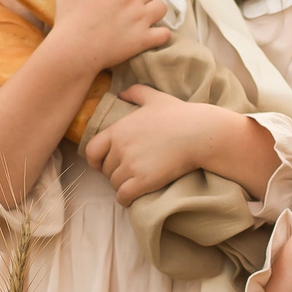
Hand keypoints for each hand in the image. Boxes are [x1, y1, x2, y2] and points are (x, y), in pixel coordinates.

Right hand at [42, 0, 169, 73]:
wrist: (73, 50)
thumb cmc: (69, 19)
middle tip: (132, 5)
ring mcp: (141, 19)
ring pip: (162, 7)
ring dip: (155, 11)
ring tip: (145, 18)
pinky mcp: (144, 39)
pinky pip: (165, 33)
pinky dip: (162, 34)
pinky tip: (153, 35)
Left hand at [82, 87, 242, 203]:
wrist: (199, 133)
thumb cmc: (179, 115)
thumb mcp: (154, 98)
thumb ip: (135, 92)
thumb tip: (121, 92)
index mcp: (119, 130)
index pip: (92, 150)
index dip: (96, 160)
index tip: (103, 164)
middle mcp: (121, 148)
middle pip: (106, 169)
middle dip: (114, 173)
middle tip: (127, 173)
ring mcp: (132, 165)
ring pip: (115, 183)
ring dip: (122, 186)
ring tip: (133, 184)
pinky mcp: (144, 181)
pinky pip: (124, 195)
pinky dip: (125, 199)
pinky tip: (131, 199)